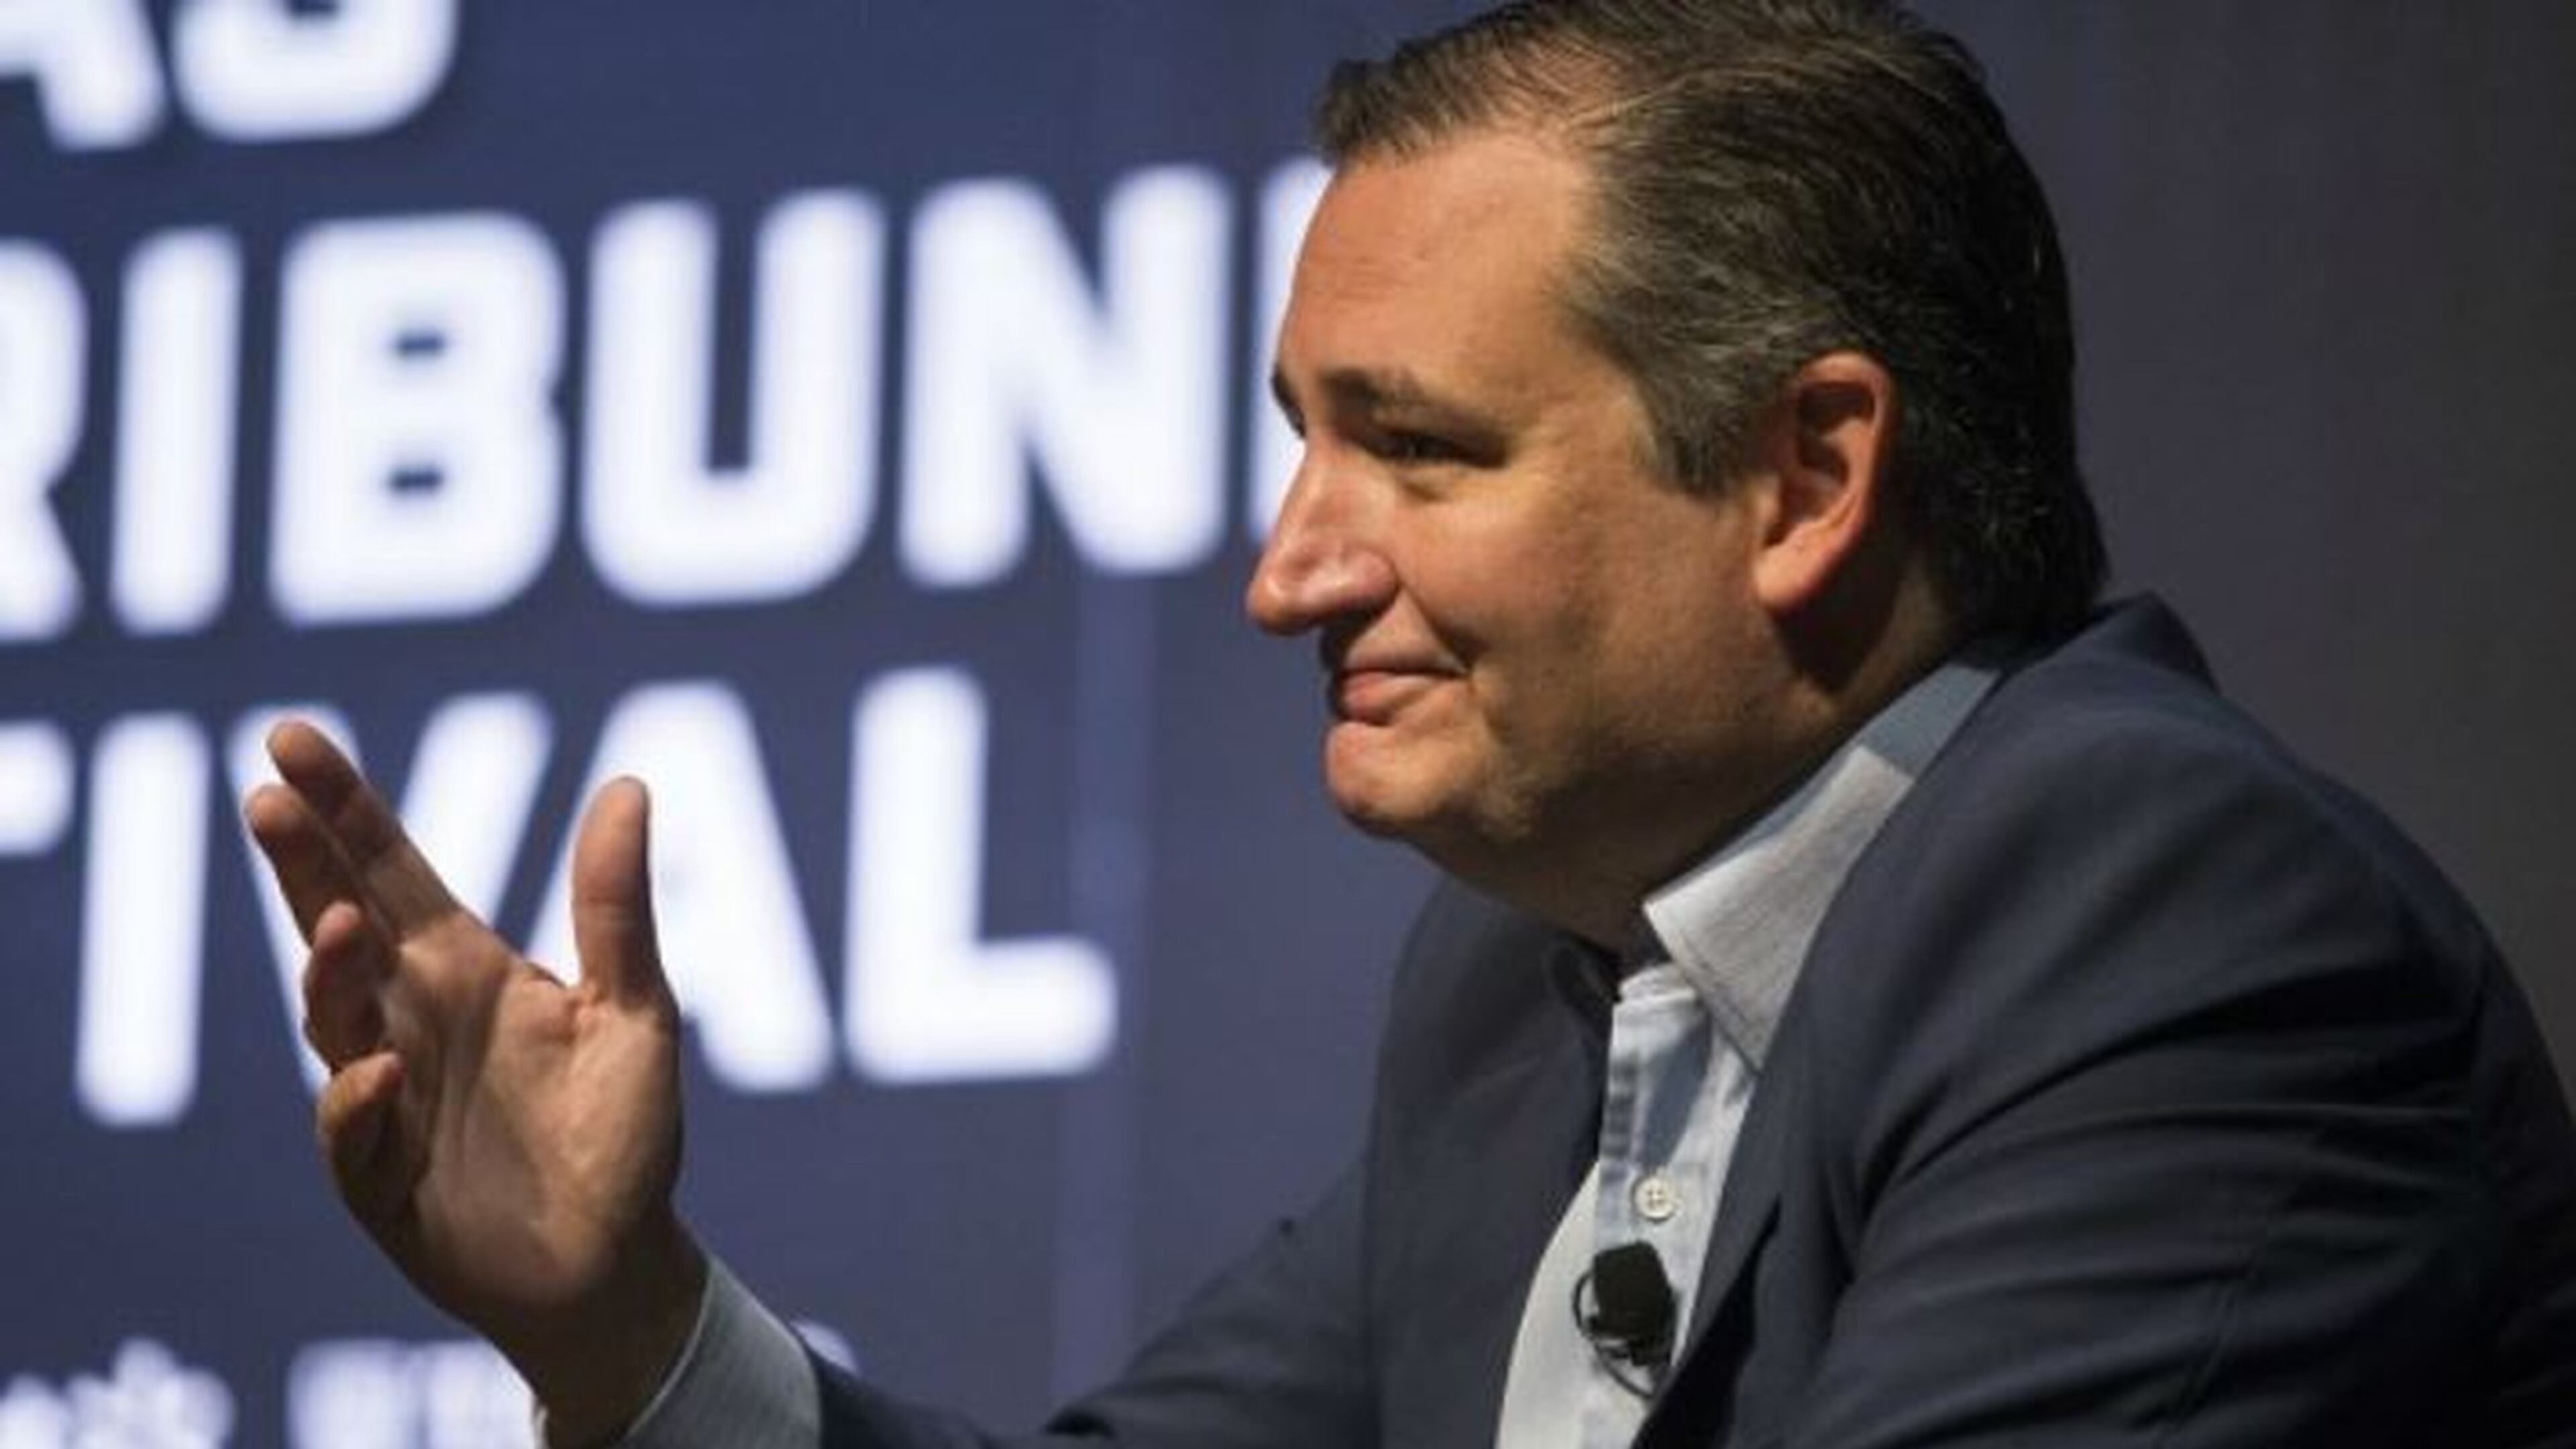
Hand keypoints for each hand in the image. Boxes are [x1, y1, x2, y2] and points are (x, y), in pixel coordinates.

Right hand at [245, 720, 706, 1443]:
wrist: (618, 1263)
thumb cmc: (623, 1132)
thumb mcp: (637, 1009)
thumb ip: (616, 908)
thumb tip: (627, 784)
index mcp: (464, 968)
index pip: (388, 870)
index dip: (342, 806)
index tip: (291, 738)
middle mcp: (410, 1020)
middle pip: (339, 927)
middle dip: (301, 865)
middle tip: (268, 798)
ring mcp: (385, 1098)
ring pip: (333, 1024)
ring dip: (331, 974)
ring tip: (346, 925)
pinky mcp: (379, 1179)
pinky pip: (352, 1134)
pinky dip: (358, 1102)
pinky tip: (380, 1072)